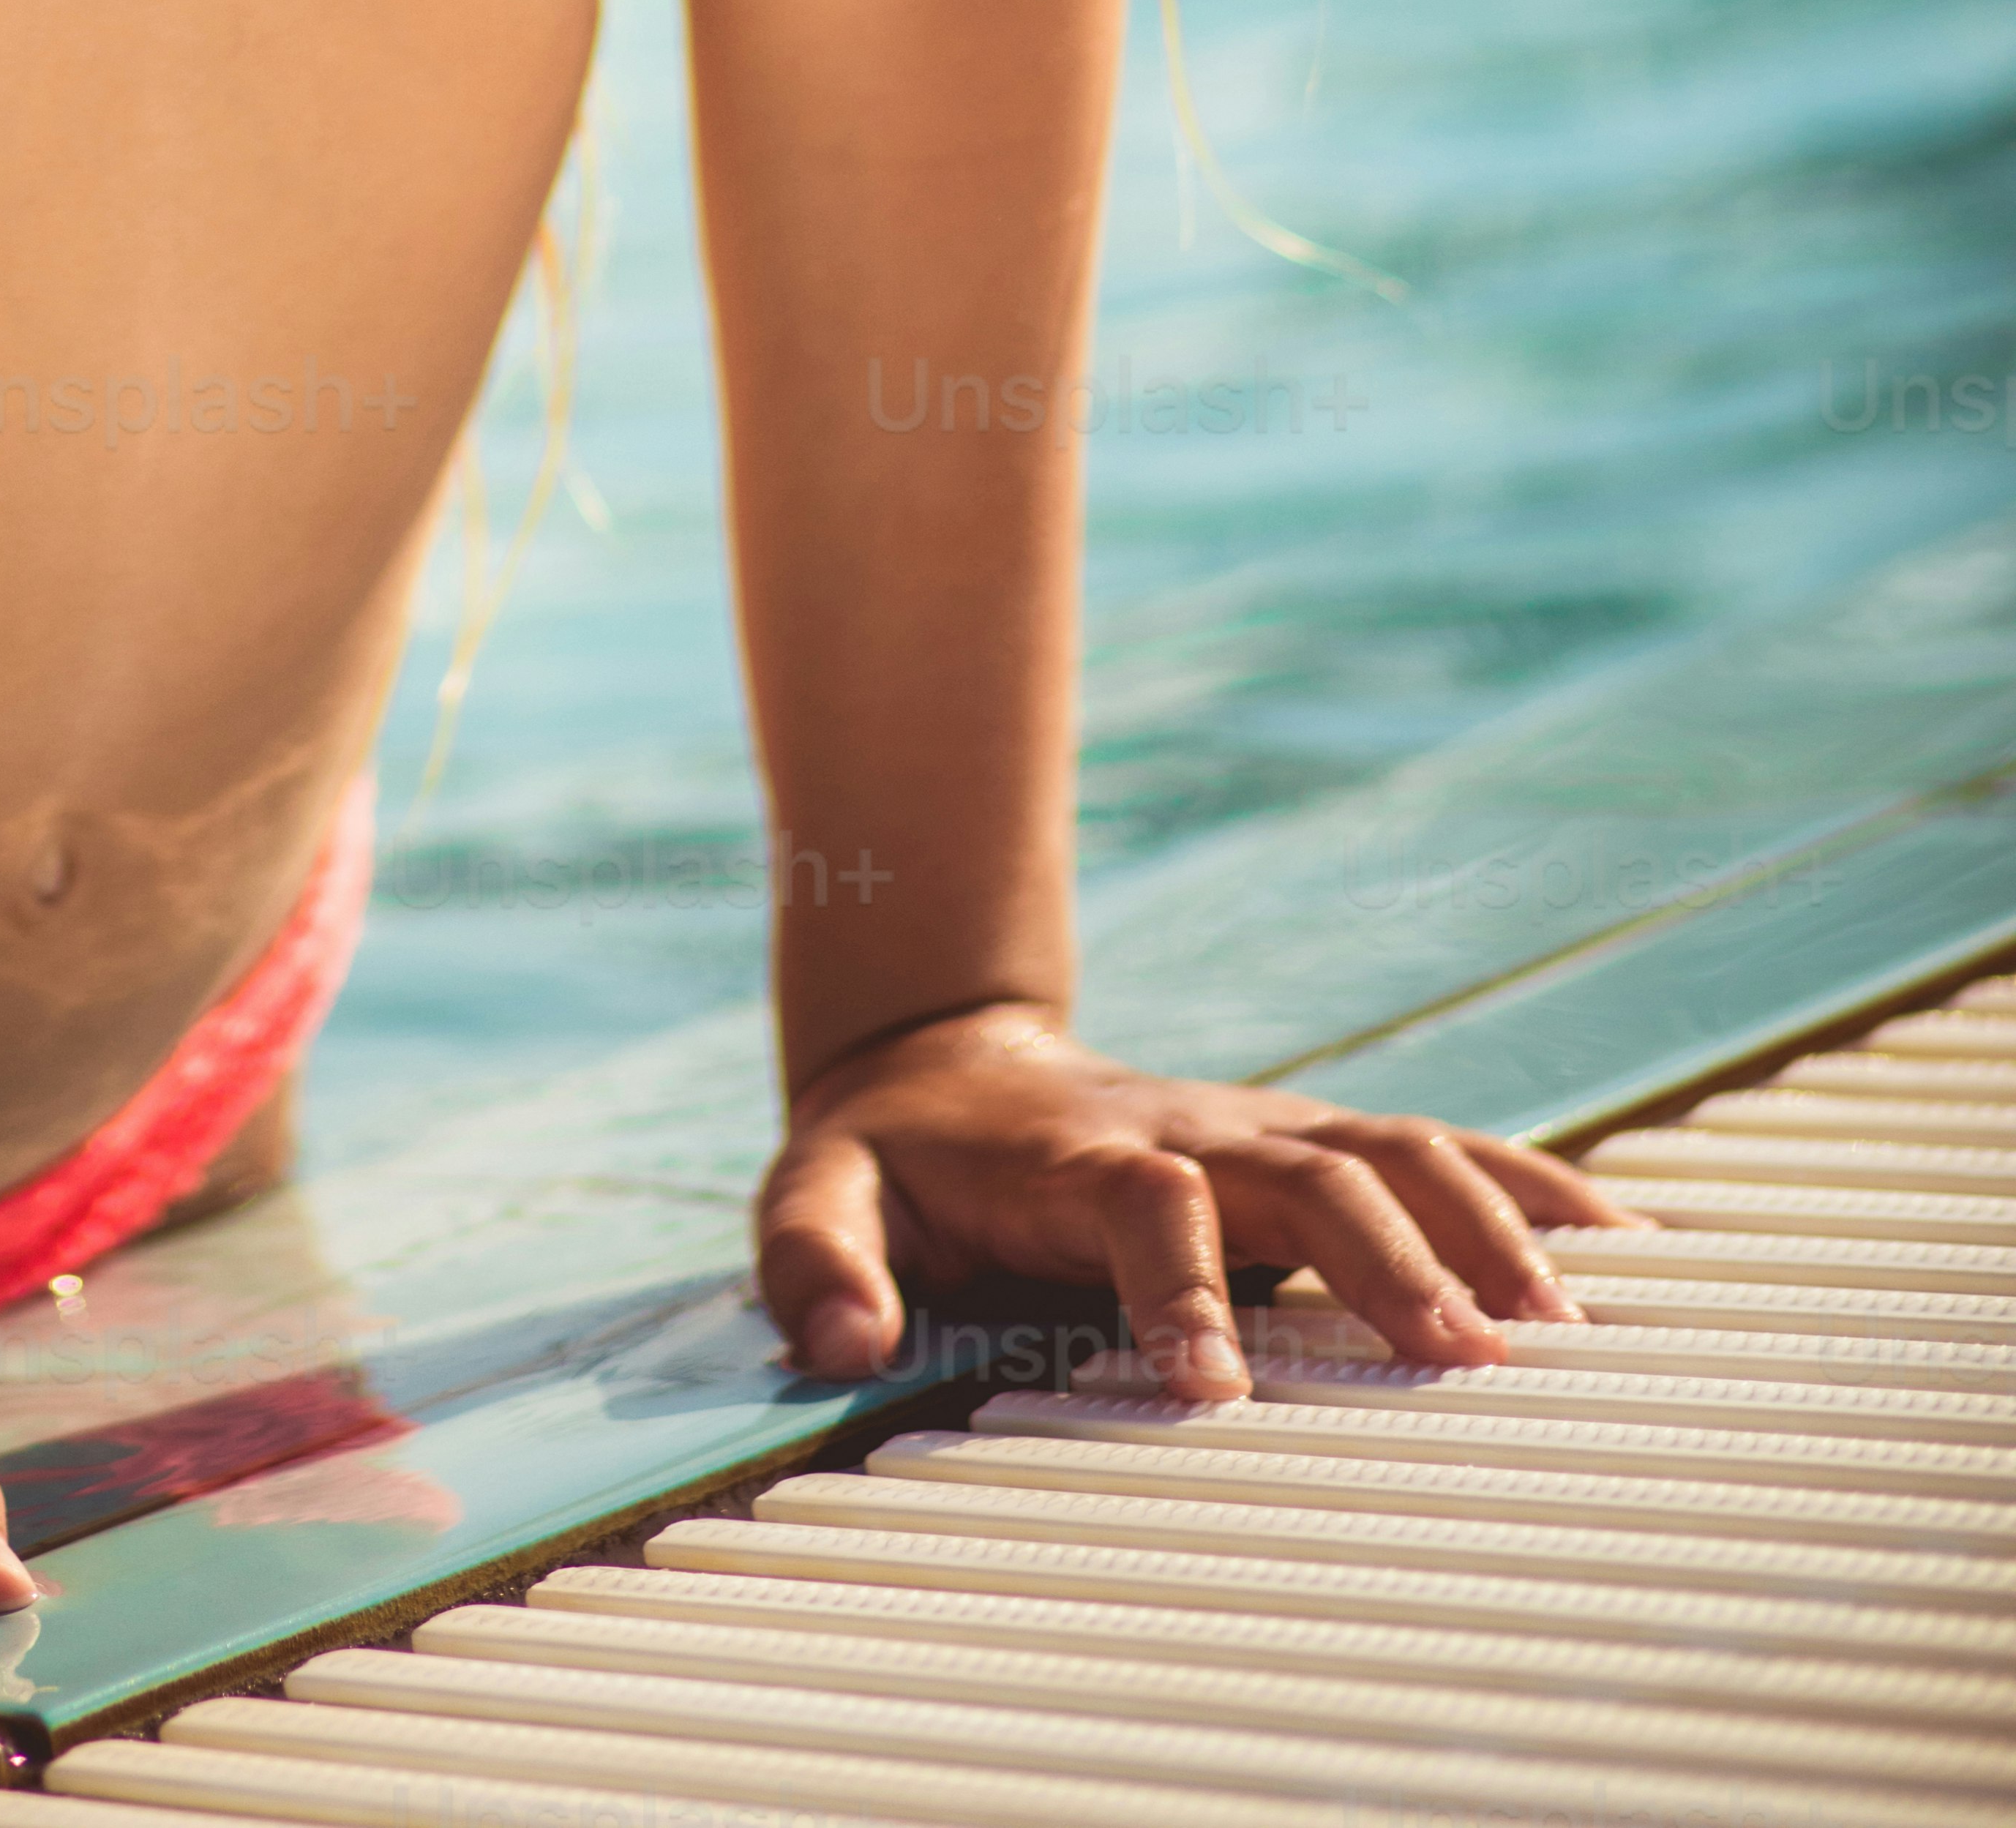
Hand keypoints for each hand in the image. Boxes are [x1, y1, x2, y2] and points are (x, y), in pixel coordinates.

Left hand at [756, 996, 1637, 1406]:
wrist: (941, 1053)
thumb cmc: (891, 1157)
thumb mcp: (816, 1193)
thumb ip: (815, 1263)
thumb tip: (842, 1344)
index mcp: (1085, 1154)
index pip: (1150, 1209)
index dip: (1183, 1289)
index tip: (1218, 1387)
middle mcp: (1197, 1130)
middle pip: (1315, 1171)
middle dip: (1393, 1257)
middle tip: (1471, 1359)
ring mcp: (1268, 1128)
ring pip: (1399, 1148)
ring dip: (1487, 1223)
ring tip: (1569, 1323)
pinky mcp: (1316, 1141)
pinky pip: (1439, 1148)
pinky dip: (1532, 1184)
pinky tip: (1626, 1240)